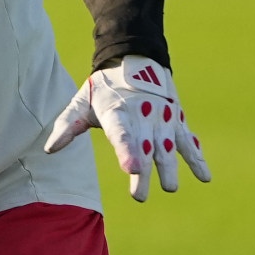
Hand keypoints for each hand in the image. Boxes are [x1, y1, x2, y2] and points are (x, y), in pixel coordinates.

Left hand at [47, 55, 210, 201]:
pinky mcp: (176, 119)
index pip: (121, 134)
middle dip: (144, 172)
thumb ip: (67, 125)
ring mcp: (162, 117)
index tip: (131, 169)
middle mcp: (143, 115)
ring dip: (170, 167)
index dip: (126, 151)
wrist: (136, 58)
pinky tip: (204, 177)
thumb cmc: (104, 88)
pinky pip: (188, 141)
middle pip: (144, 147)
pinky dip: (197, 158)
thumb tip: (49, 149)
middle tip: (140, 196)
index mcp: (117, 112)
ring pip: (167, 146)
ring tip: (170, 188)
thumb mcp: (82, 101)